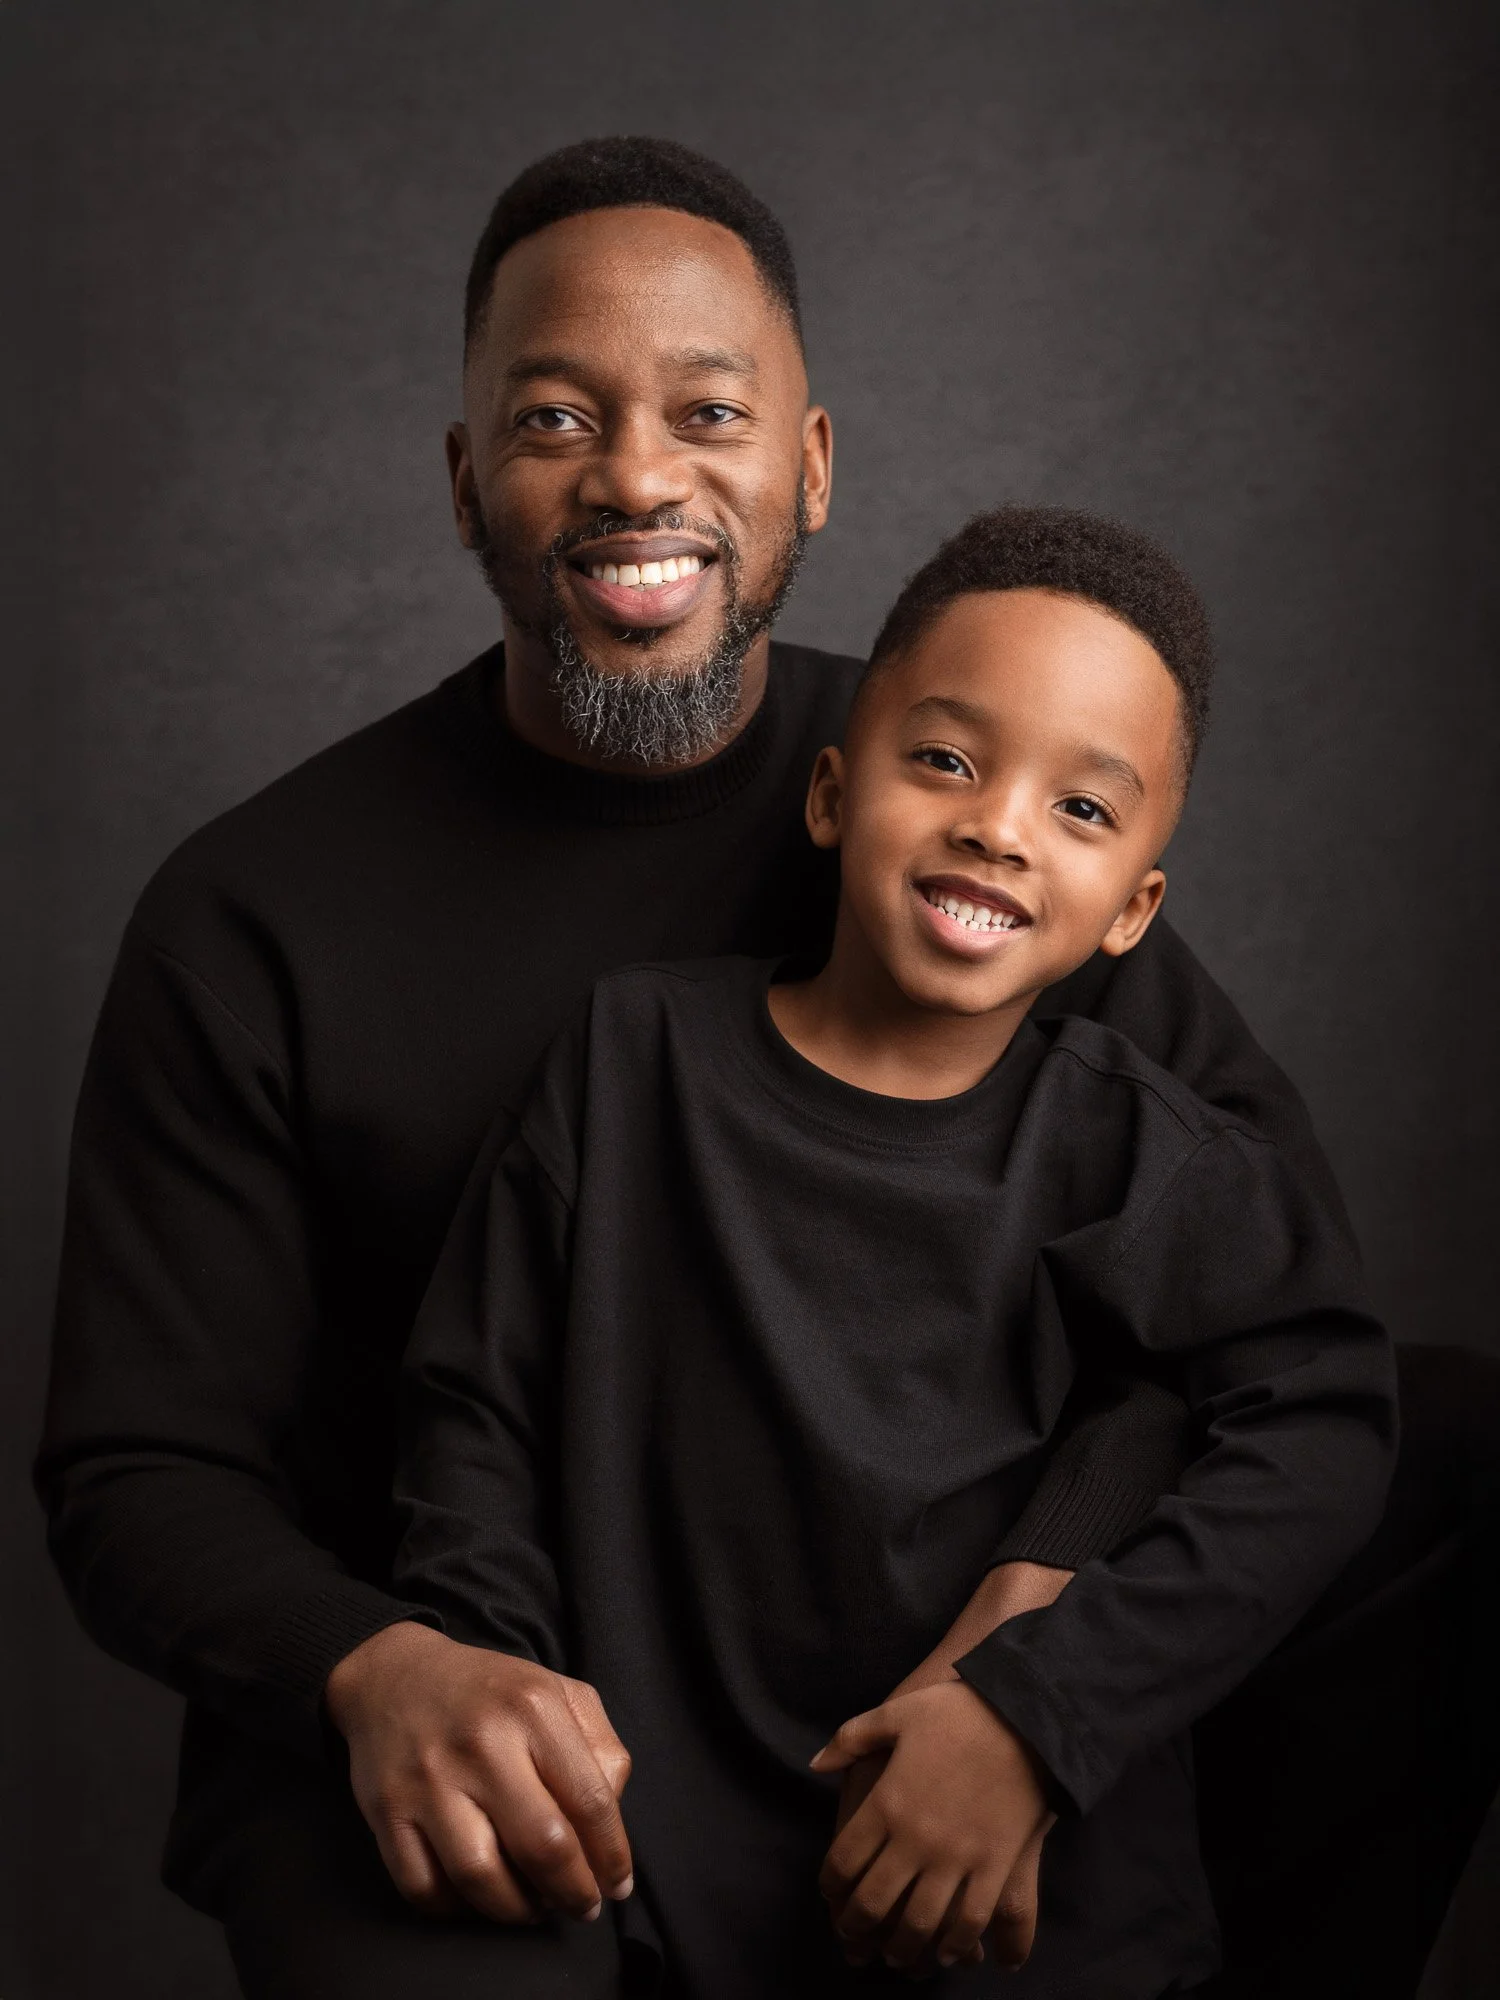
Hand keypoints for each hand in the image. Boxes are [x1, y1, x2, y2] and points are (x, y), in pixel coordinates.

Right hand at [325, 1621, 632, 1923]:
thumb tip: (612, 1817)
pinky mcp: (387, 1812)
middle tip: (581, 1906)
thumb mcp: (558, 1692)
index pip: (591, 1799)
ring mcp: (429, 1780)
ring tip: (534, 1905)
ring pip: (481, 1877)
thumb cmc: (490, 1695)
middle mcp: (482, 1742)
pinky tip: (480, 1897)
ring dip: (517, 1910)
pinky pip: (424, 1887)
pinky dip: (457, 1909)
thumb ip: (600, 1746)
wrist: (395, 1677)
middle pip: (542, 1845)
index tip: (617, 1885)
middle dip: (573, 1892)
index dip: (612, 1856)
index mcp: (533, 1707)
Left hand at [812, 1681, 1051, 1973]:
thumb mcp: (896, 1714)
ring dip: (902, 1946)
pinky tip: (948, 1950)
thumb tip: (816, 1763)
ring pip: (918, 1922)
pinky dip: (955, 1943)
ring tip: (896, 1953)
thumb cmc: (957, 1712)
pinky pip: (970, 1920)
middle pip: (874, 1902)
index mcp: (886, 1803)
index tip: (831, 1894)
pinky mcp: (993, 1866)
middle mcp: (915, 1839)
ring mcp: (955, 1857)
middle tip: (854, 1935)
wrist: (1023, 1716)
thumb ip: (851, 1738)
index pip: (843, 1862)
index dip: (831, 1886)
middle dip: (857, 1926)